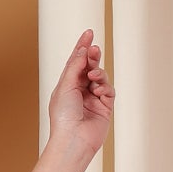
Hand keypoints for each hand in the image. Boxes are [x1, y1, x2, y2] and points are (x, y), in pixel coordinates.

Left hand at [47, 29, 113, 159]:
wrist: (73, 139)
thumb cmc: (63, 116)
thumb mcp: (65, 86)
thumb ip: (75, 66)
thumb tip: (83, 50)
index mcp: (66, 86)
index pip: (76, 62)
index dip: (82, 47)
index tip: (89, 32)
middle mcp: (79, 91)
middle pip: (89, 66)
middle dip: (93, 57)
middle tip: (94, 49)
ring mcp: (92, 99)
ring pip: (101, 77)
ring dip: (98, 74)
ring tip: (93, 77)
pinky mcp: (104, 107)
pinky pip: (109, 91)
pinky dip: (105, 88)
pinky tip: (98, 92)